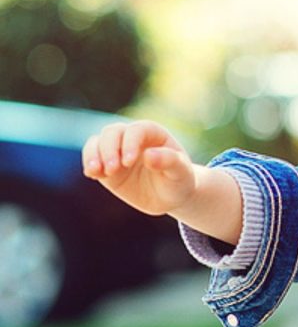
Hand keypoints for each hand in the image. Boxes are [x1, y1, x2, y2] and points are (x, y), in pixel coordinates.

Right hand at [82, 121, 196, 216]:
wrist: (169, 196)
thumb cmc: (179, 180)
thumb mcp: (181, 172)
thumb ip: (169, 161)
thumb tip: (149, 155)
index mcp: (153, 133)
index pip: (136, 130)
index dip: (130, 143)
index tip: (128, 162)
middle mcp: (132, 138)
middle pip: (112, 132)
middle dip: (109, 149)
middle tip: (112, 170)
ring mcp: (117, 150)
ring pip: (97, 142)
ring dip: (93, 155)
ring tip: (96, 171)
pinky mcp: (106, 165)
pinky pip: (91, 158)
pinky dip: (89, 164)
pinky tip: (92, 175)